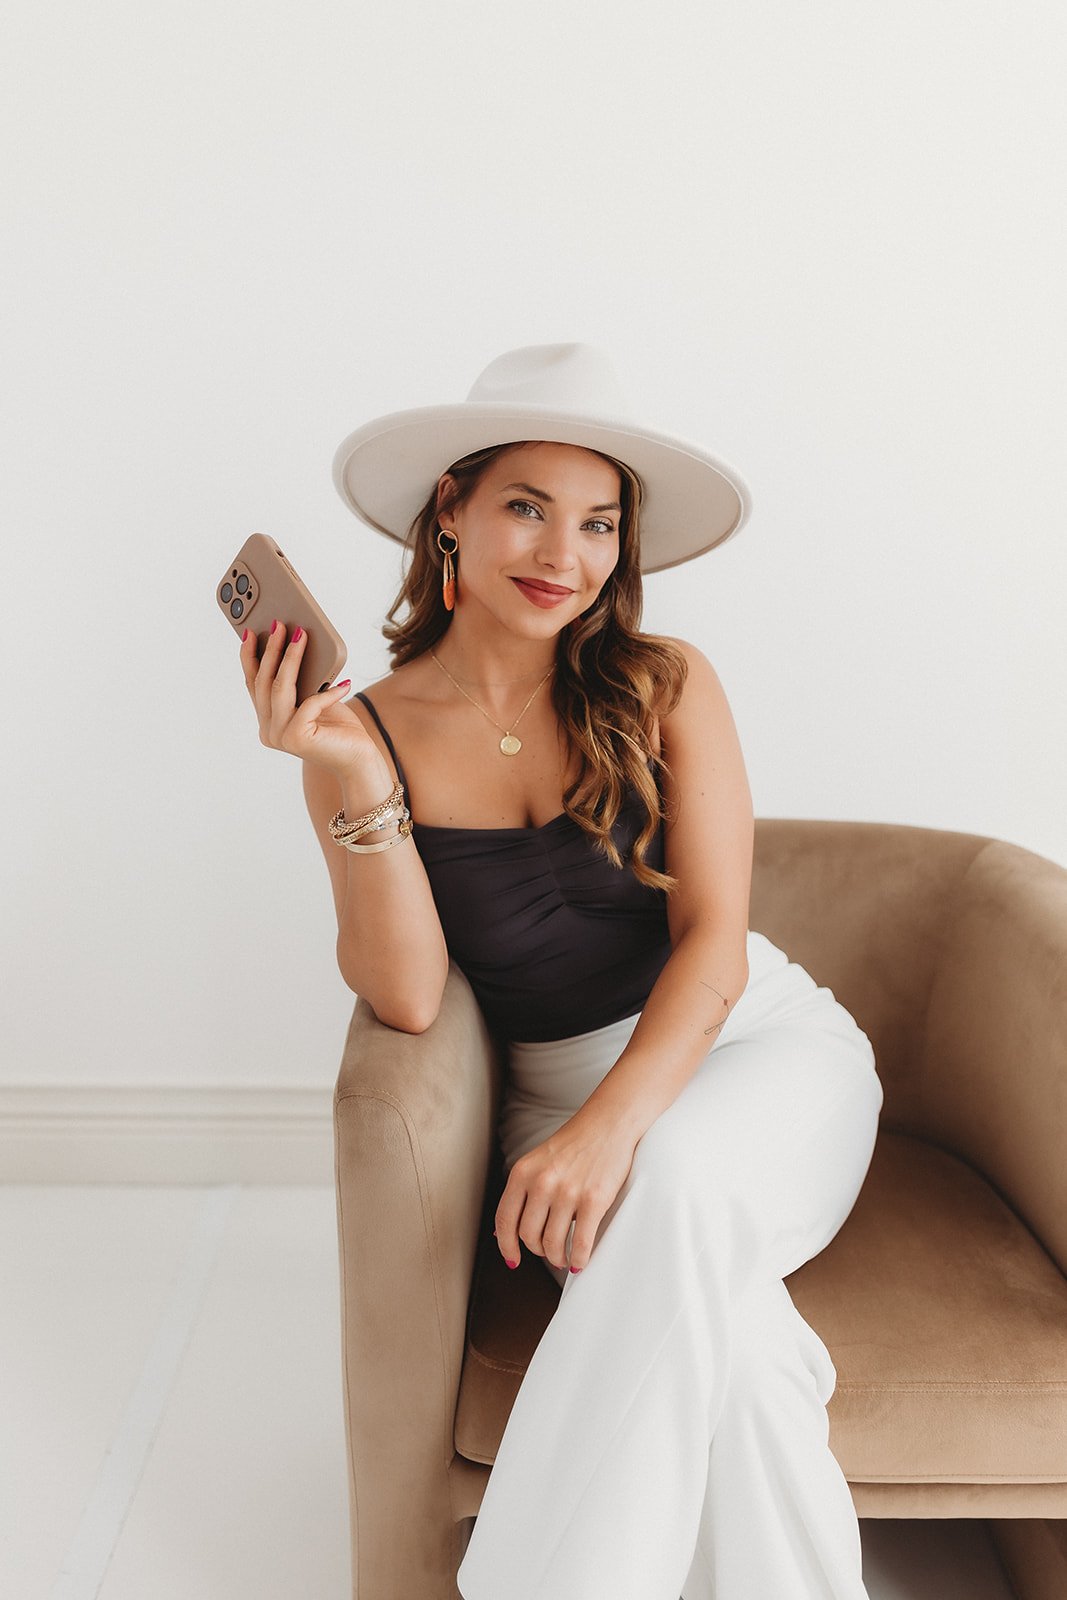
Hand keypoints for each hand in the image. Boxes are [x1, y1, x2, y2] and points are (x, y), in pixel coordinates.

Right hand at [238, 620, 376, 780]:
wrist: (358, 760)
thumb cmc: (339, 728)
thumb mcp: (316, 698)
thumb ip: (301, 682)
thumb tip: (295, 643)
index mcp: (268, 722)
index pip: (254, 685)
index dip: (249, 657)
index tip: (250, 632)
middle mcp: (268, 731)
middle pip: (264, 682)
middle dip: (271, 650)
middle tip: (280, 624)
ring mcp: (280, 736)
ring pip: (280, 688)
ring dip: (290, 658)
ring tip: (301, 635)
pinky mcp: (297, 738)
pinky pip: (309, 703)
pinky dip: (327, 692)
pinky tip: (344, 683)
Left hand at [494, 1111, 638, 1274]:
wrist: (609, 1122)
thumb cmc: (575, 1143)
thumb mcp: (538, 1161)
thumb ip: (522, 1192)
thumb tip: (502, 1233)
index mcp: (523, 1172)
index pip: (505, 1221)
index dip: (506, 1247)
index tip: (513, 1259)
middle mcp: (542, 1182)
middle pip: (529, 1236)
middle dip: (539, 1251)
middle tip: (549, 1251)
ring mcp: (568, 1192)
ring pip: (553, 1244)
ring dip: (558, 1258)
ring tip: (564, 1257)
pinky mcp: (594, 1200)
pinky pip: (581, 1243)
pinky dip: (579, 1259)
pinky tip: (580, 1261)